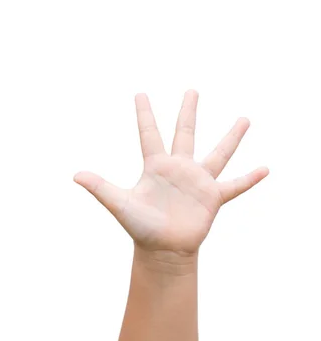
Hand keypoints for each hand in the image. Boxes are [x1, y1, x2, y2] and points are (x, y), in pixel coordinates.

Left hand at [74, 90, 267, 255]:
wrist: (162, 250)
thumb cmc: (140, 227)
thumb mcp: (119, 203)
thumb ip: (100, 187)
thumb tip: (75, 175)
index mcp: (155, 166)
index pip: (148, 133)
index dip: (143, 114)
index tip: (140, 93)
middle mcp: (178, 168)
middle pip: (185, 133)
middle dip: (188, 111)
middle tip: (192, 90)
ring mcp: (197, 181)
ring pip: (217, 153)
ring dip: (231, 137)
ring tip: (244, 119)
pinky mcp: (212, 197)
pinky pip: (235, 185)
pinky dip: (249, 178)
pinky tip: (265, 168)